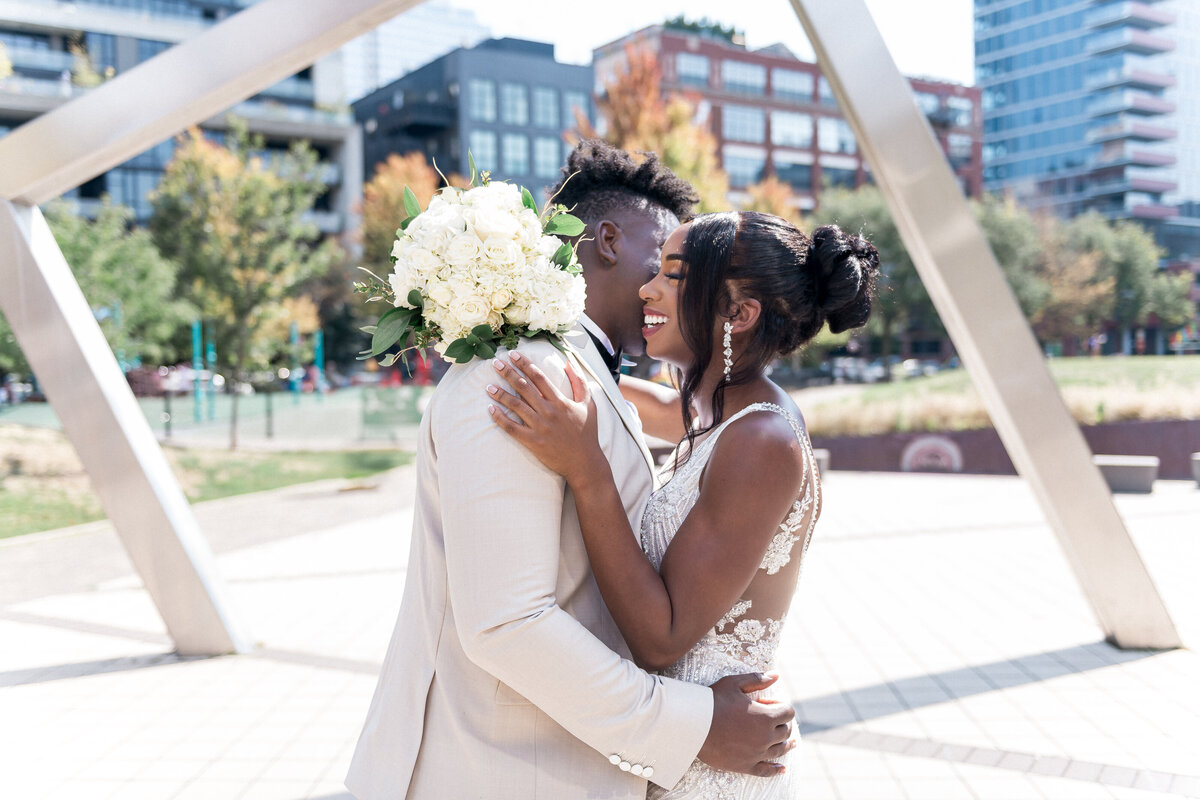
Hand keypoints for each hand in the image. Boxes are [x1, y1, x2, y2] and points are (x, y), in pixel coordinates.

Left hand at [487, 352, 602, 483]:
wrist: (584, 462)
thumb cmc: (587, 432)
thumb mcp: (589, 404)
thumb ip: (579, 382)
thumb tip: (568, 362)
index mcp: (560, 401)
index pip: (539, 377)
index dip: (524, 364)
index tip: (513, 355)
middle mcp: (548, 411)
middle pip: (524, 387)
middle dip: (509, 373)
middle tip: (496, 363)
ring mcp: (540, 427)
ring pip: (516, 406)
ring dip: (501, 394)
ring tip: (489, 387)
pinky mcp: (533, 442)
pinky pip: (512, 428)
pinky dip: (500, 418)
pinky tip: (491, 410)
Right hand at [698, 673, 796, 776]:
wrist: (692, 725)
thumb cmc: (713, 701)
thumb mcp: (734, 684)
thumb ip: (757, 679)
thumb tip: (776, 675)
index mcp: (765, 717)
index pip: (788, 712)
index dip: (781, 706)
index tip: (769, 703)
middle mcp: (765, 737)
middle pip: (785, 731)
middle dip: (782, 723)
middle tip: (771, 719)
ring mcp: (756, 753)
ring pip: (779, 750)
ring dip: (786, 744)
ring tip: (791, 743)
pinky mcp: (745, 766)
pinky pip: (766, 771)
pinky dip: (776, 770)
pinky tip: (782, 769)